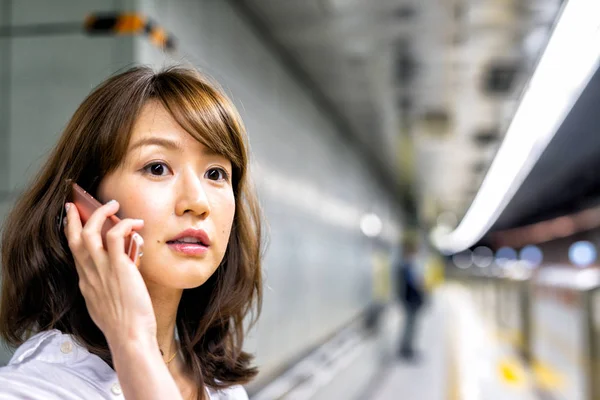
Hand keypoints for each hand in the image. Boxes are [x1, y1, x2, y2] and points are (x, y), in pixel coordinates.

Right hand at [64, 200, 155, 348]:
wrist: (129, 336)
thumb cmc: (124, 325)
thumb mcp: (106, 304)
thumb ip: (106, 286)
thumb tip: (117, 272)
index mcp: (86, 282)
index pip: (75, 252)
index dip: (71, 234)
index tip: (72, 221)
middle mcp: (90, 273)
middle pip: (74, 238)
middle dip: (74, 218)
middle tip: (78, 204)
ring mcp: (102, 269)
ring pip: (90, 231)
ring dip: (100, 213)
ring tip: (113, 204)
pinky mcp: (119, 267)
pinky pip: (115, 236)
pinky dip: (124, 224)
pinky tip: (136, 223)